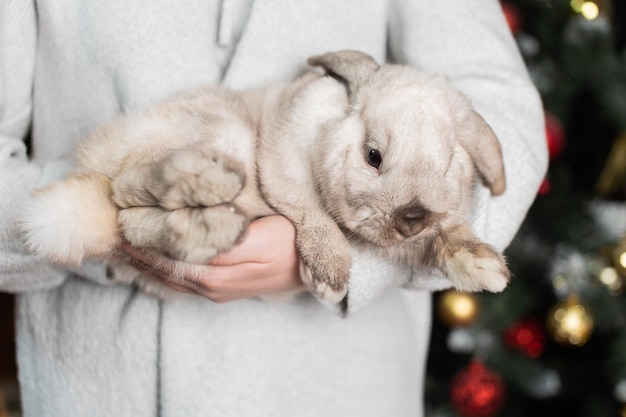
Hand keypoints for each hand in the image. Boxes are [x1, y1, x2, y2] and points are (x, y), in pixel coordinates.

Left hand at [121, 215, 303, 302]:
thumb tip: (187, 222)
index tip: (123, 214)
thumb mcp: (263, 233)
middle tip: (111, 228)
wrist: (312, 270)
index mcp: (220, 268)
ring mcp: (215, 291)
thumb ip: (225, 233)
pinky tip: (144, 263)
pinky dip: (158, 273)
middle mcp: (212, 284)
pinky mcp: (219, 292)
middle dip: (136, 248)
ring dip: (142, 262)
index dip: (146, 233)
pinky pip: (180, 285)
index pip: (171, 249)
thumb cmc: (293, 242)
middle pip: (164, 265)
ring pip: (169, 277)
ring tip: (118, 246)